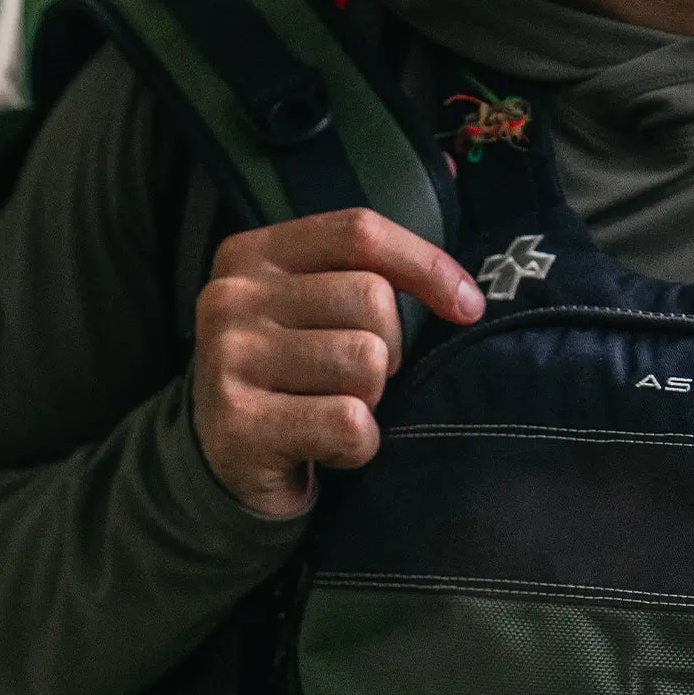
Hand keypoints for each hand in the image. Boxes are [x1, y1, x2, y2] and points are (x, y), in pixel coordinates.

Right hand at [193, 208, 483, 518]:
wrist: (226, 462)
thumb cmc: (292, 375)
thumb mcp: (313, 308)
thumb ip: (369, 278)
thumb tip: (467, 298)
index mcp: (253, 254)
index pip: (359, 233)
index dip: (426, 265)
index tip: (468, 306)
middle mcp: (232, 297)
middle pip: (371, 298)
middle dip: (390, 348)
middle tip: (357, 378)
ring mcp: (229, 358)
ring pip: (366, 361)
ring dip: (371, 399)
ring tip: (333, 408)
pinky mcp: (239, 422)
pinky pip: (349, 422)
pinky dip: (357, 445)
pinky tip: (324, 446)